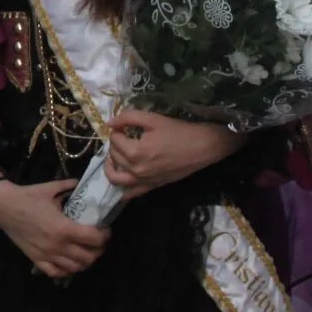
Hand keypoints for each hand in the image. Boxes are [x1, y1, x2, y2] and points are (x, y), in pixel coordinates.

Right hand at [0, 179, 109, 278]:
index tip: (105, 229)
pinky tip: (68, 261)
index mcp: (64, 228)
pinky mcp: (36, 260)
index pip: (95, 239)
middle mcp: (58, 245)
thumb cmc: (28, 196)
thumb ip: (70, 186)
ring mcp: (47, 255)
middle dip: (98, 249)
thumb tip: (83, 184)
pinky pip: (56, 273)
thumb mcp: (52, 188)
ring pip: (75, 268)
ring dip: (84, 261)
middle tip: (97, 241)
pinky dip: (66, 270)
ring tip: (85, 251)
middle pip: (89, 257)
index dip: (105, 235)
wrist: (3, 206)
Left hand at [102, 113, 244, 194]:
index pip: (115, 140)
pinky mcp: (152, 187)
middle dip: (115, 144)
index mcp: (136, 152)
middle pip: (114, 156)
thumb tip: (109, 123)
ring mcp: (144, 181)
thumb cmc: (178, 131)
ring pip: (116, 178)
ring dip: (111, 167)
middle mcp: (137, 170)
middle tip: (123, 136)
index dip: (117, 130)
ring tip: (115, 157)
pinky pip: (130, 193)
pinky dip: (122, 188)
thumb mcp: (153, 118)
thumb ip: (128, 118)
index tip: (124, 125)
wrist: (202, 147)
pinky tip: (124, 177)